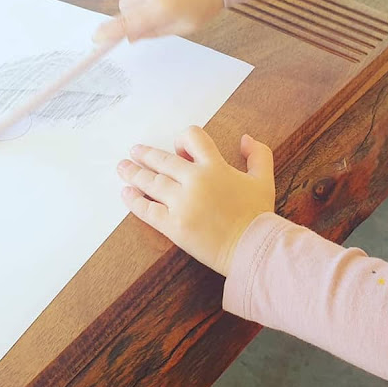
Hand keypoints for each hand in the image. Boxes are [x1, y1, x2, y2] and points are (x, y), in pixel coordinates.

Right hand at [93, 0, 223, 43]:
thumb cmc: (204, 3)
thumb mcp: (184, 27)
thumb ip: (154, 32)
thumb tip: (131, 36)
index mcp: (161, 9)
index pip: (128, 23)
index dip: (111, 32)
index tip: (97, 38)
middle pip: (124, 8)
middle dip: (132, 16)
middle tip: (152, 19)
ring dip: (142, 3)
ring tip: (167, 0)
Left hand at [117, 126, 274, 276]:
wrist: (251, 248)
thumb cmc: (258, 215)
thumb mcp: (264, 180)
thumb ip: (258, 155)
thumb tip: (245, 139)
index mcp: (215, 167)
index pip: (192, 138)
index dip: (182, 139)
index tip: (178, 149)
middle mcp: (195, 181)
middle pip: (163, 161)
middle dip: (146, 154)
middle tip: (134, 151)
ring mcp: (181, 204)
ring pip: (151, 183)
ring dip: (134, 173)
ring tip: (122, 168)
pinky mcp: (172, 226)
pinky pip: (147, 210)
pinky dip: (134, 201)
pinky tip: (126, 194)